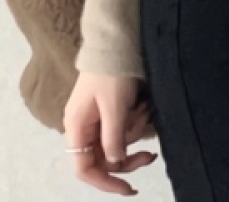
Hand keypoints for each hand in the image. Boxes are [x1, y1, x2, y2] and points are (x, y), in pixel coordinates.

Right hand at [63, 71, 158, 195]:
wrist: (116, 41)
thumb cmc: (111, 73)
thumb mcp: (114, 107)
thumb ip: (113, 137)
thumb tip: (115, 162)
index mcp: (77, 128)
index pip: (85, 169)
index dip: (105, 182)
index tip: (129, 188)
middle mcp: (84, 127)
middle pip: (104, 158)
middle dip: (129, 156)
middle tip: (151, 155)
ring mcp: (96, 118)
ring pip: (116, 142)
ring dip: (134, 132)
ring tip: (145, 111)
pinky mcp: (109, 109)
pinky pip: (122, 126)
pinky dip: (135, 121)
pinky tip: (144, 107)